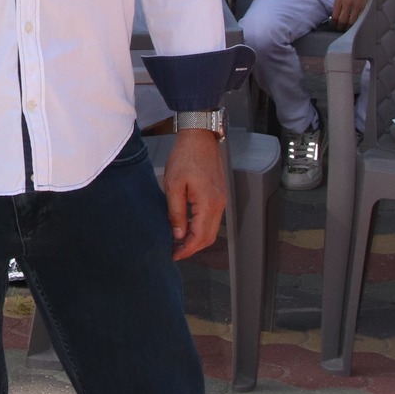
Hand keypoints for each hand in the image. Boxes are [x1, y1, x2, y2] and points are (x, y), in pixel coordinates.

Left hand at [165, 129, 224, 260]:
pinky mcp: (218, 194)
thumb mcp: (174, 185)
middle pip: (209, 237)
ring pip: (211, 229)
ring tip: (178, 242)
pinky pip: (212, 218)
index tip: (174, 255)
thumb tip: (178, 235)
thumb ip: (177, 213)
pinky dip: (200, 227)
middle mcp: (219, 204)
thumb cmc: (185, 157)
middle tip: (174, 252)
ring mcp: (221, 199)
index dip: (187, 250)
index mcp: (209, 203)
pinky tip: (187, 227)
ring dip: (196, 239)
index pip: (200, 236)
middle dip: (192, 248)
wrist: (199, 137)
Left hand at [331, 0, 370, 26]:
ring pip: (351, 22)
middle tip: (340, 29)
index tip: (334, 25)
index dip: (334, 23)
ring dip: (348, 27)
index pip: (335, 16)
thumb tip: (337, 12)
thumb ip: (340, 1)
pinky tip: (356, 25)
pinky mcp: (364, 7)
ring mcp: (356, 6)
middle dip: (340, 27)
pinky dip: (357, 23)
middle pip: (342, 21)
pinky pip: (359, 19)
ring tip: (347, 29)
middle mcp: (347, 4)